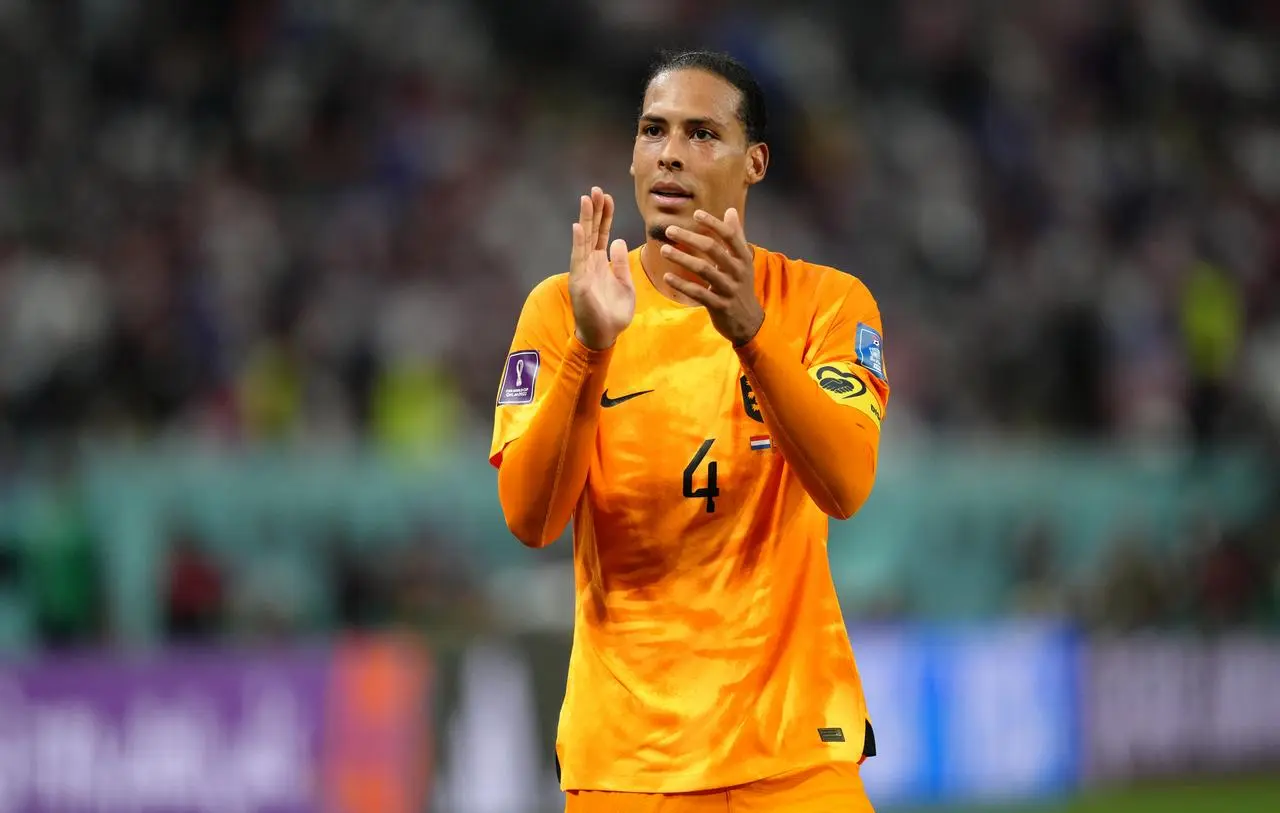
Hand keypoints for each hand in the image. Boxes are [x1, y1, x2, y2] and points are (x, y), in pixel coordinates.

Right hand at [569, 187, 633, 350]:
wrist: (604, 335)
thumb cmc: (613, 313)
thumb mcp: (625, 284)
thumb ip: (621, 263)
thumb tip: (619, 241)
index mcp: (601, 263)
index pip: (602, 234)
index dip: (605, 216)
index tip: (608, 197)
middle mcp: (589, 263)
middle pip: (592, 231)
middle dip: (595, 210)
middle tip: (597, 189)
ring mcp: (583, 271)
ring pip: (584, 240)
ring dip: (585, 219)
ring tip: (587, 199)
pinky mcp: (579, 282)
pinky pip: (578, 259)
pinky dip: (578, 242)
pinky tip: (579, 226)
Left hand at [661, 208, 763, 345]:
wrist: (748, 322)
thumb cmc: (741, 287)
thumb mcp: (742, 262)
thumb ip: (736, 237)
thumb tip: (730, 211)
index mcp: (743, 258)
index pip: (729, 236)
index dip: (713, 223)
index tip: (696, 214)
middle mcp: (737, 271)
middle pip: (712, 249)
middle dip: (689, 237)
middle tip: (669, 230)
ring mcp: (728, 289)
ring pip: (703, 269)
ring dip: (682, 258)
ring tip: (664, 250)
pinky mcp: (719, 305)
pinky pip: (698, 292)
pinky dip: (682, 284)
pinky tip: (667, 277)